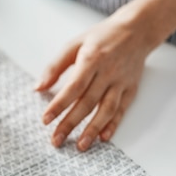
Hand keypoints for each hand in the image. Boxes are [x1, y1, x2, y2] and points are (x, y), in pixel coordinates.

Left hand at [35, 13, 151, 151]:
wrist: (137, 29)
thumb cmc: (101, 37)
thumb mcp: (73, 44)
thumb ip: (55, 67)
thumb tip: (38, 88)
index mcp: (92, 60)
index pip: (73, 87)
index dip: (59, 105)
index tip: (45, 120)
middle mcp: (108, 73)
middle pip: (87, 102)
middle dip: (71, 123)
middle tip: (56, 140)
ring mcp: (122, 82)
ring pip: (107, 110)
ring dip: (93, 129)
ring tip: (80, 145)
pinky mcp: (131, 89)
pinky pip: (122, 110)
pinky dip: (113, 125)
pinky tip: (103, 137)